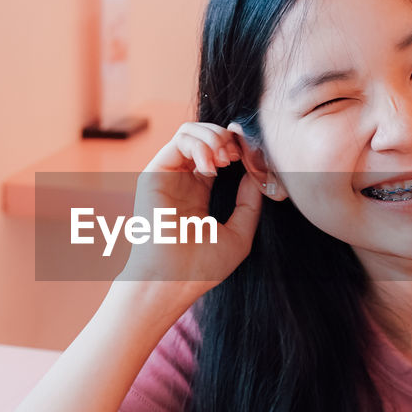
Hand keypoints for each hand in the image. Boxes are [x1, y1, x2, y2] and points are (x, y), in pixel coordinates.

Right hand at [116, 122, 263, 294]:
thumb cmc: (203, 266)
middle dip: (227, 139)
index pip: (217, 155)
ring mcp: (168, 176)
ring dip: (214, 138)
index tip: (250, 159)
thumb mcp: (239, 233)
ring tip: (224, 159)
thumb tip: (255, 173)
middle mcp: (181, 181)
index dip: (236, 148)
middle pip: (205, 137)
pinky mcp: (155, 173)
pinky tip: (211, 165)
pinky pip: (179, 140)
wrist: (174, 280)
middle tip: (237, 156)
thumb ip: (249, 202)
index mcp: (199, 193)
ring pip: (190, 132)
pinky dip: (201, 144)